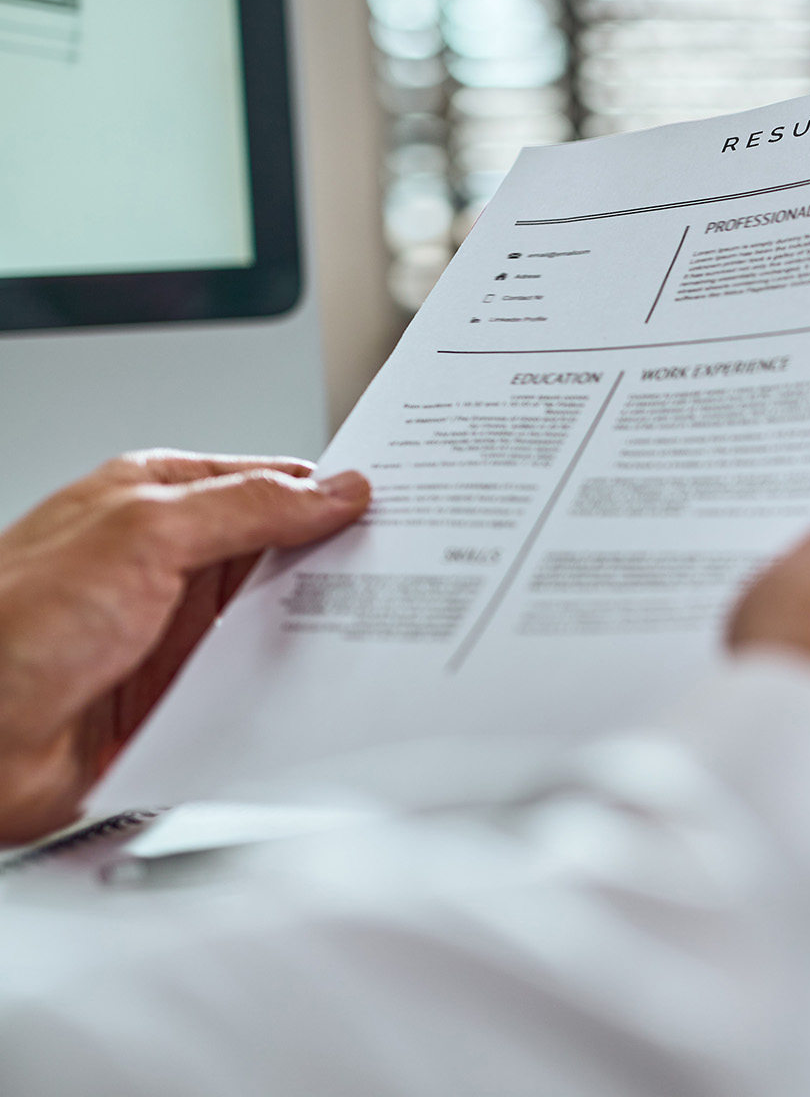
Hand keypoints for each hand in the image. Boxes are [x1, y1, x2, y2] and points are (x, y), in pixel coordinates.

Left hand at [0, 452, 370, 843]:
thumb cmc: (6, 628)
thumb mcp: (144, 533)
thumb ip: (248, 507)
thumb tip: (334, 490)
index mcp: (153, 501)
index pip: (269, 485)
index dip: (331, 494)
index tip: (391, 507)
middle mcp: (165, 565)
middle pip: (283, 557)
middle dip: (335, 565)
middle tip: (394, 570)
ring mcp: (172, 635)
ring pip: (276, 625)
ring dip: (312, 633)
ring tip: (364, 631)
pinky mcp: (178, 700)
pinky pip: (256, 688)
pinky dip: (288, 690)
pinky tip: (312, 689)